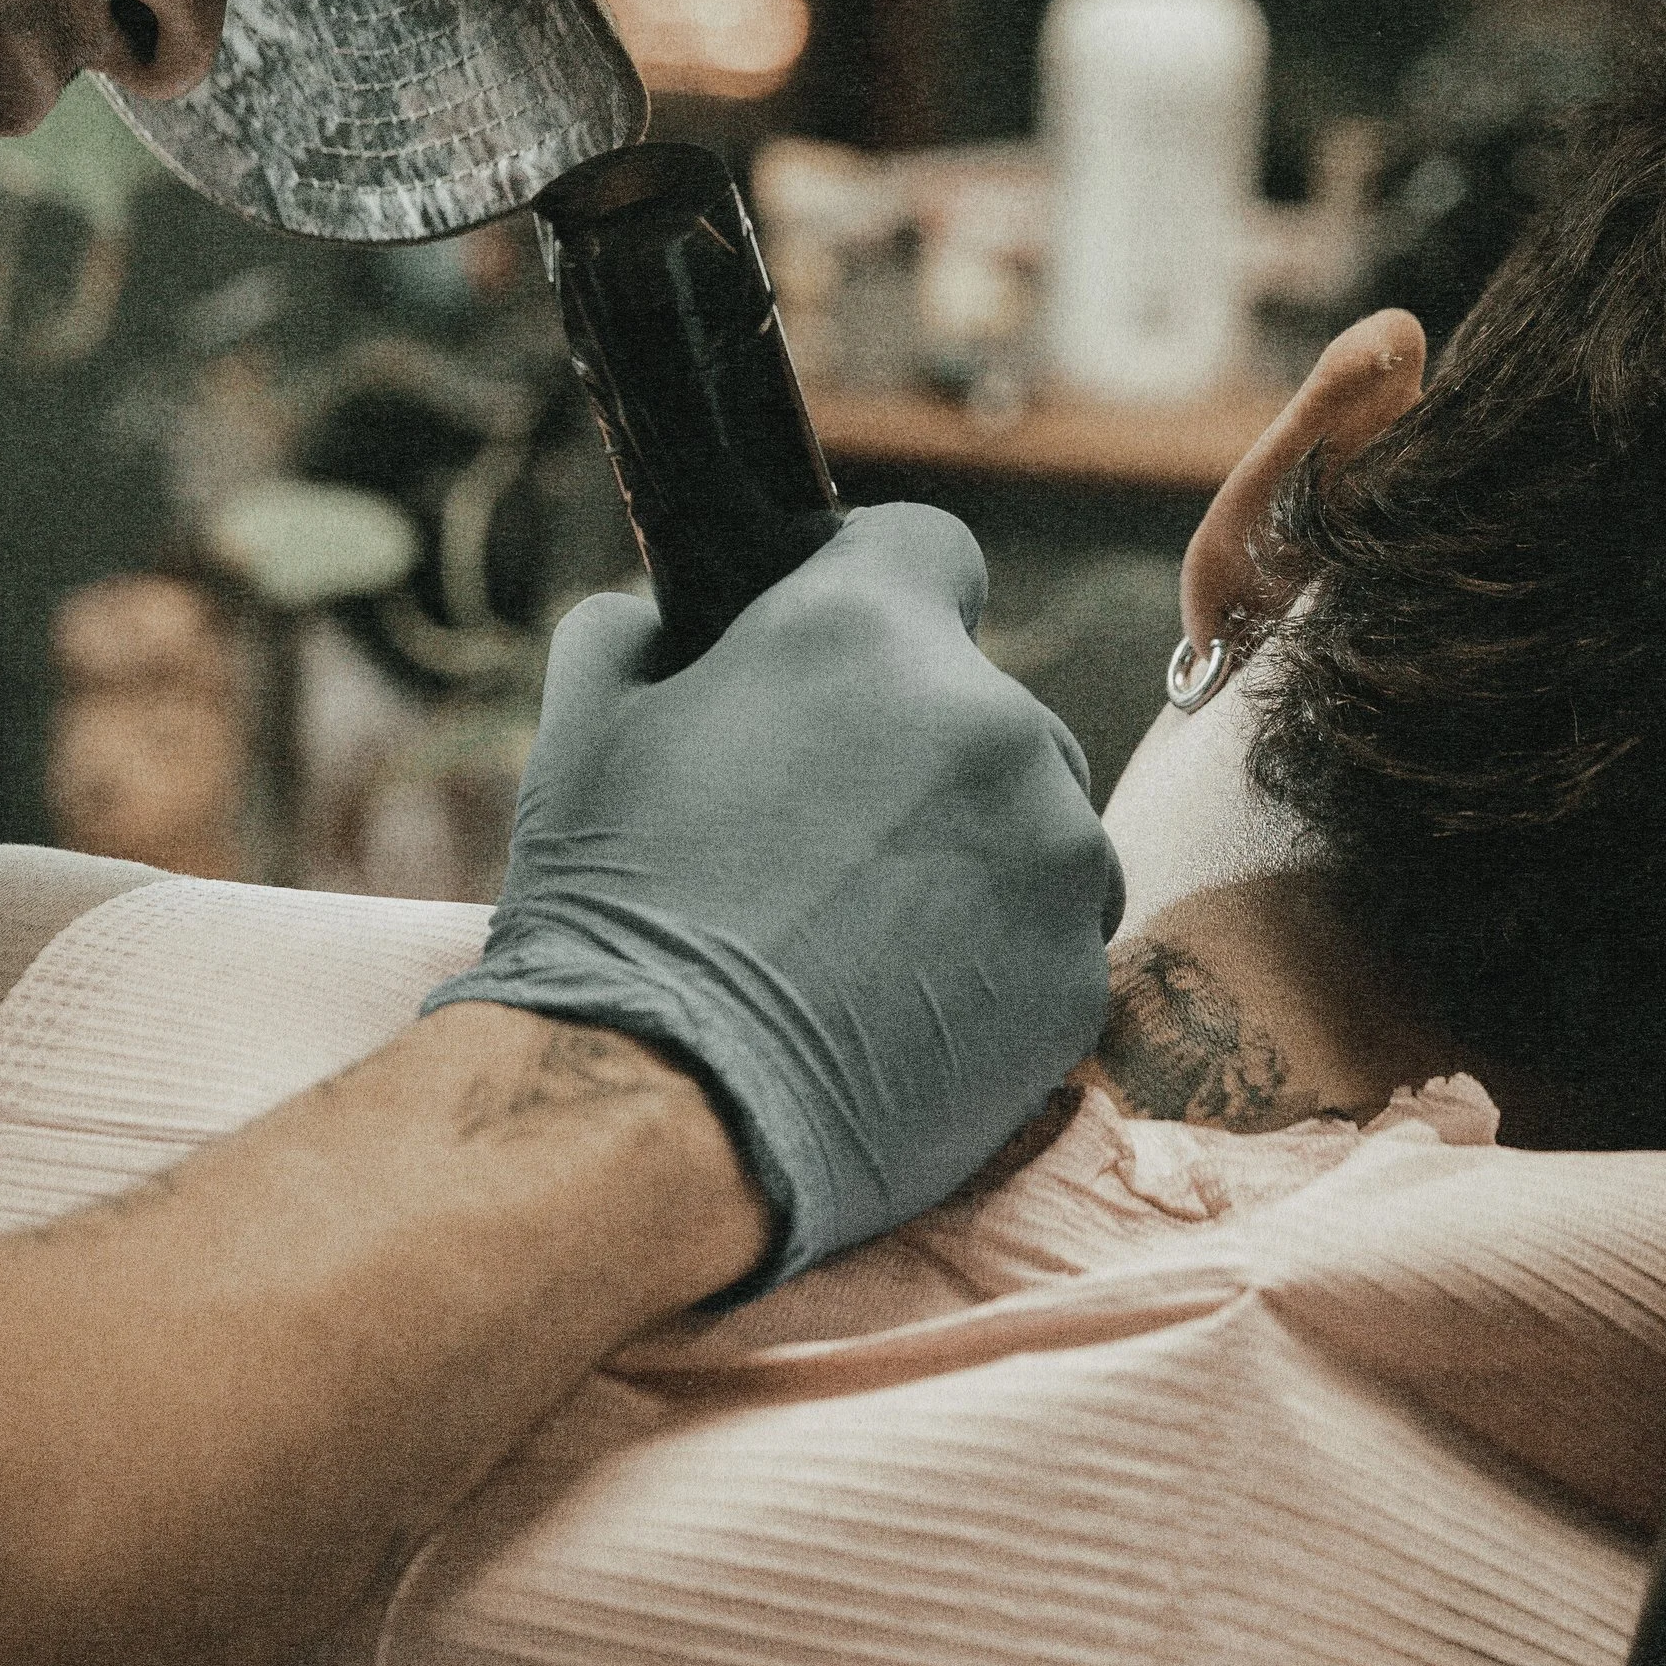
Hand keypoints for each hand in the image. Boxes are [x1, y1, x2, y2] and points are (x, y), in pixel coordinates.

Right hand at [421, 505, 1123, 1277]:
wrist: (657, 1118)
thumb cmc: (608, 912)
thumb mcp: (588, 728)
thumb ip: (642, 634)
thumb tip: (666, 624)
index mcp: (868, 633)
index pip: (927, 547)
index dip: (872, 588)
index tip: (831, 654)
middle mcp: (992, 722)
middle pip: (984, 702)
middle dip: (920, 750)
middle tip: (824, 837)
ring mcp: (1054, 854)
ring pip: (1034, 822)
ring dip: (971, 856)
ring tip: (861, 938)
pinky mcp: (1078, 976)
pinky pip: (1049, 938)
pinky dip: (993, 962)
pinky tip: (897, 1009)